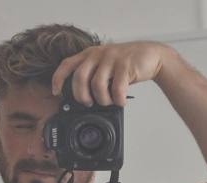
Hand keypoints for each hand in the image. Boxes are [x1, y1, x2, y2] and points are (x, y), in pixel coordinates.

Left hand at [51, 40, 172, 107]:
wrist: (150, 56)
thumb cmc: (125, 66)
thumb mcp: (105, 68)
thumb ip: (93, 78)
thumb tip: (83, 101)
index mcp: (89, 55)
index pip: (67, 65)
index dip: (58, 79)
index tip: (56, 92)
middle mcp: (97, 54)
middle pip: (79, 78)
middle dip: (82, 96)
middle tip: (89, 104)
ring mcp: (111, 58)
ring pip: (97, 85)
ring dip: (102, 99)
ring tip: (109, 102)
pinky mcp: (125, 65)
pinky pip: (116, 88)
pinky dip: (118, 99)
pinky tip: (121, 101)